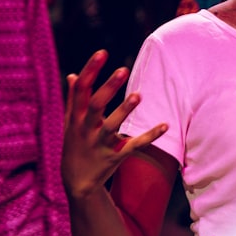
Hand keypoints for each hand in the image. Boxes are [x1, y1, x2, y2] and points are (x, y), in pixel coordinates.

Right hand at [61, 50, 166, 200]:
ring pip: (111, 127)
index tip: (102, 52)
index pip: (81, 90)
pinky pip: (133, 146)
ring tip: (138, 95)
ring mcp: (99, 145)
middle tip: (123, 69)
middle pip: (95, 106)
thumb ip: (73, 99)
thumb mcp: (70, 123)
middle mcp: (85, 130)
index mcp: (75, 118)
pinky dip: (149, 136)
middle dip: (108, 88)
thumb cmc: (75, 145)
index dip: (90, 70)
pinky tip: (165, 124)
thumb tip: (74, 75)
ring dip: (124, 111)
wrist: (76, 182)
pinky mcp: (114, 157)